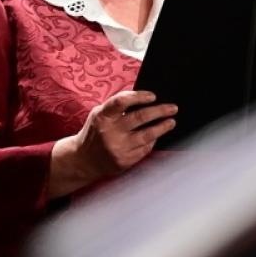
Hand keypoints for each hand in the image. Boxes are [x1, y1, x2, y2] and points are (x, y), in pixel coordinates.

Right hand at [49, 89, 176, 196]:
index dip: (139, 96)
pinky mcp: (125, 160)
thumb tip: (142, 99)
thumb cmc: (95, 132)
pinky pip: (145, 149)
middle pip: (140, 117)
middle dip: (160, 111)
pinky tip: (156, 136)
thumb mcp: (98, 115)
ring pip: (148, 135)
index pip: (121, 101)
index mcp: (102, 116)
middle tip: (172, 108)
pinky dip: (152, 141)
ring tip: (171, 121)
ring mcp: (118, 147)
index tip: (152, 96)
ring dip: (162, 127)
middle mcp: (110, 132)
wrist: (83, 159)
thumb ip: (116, 108)